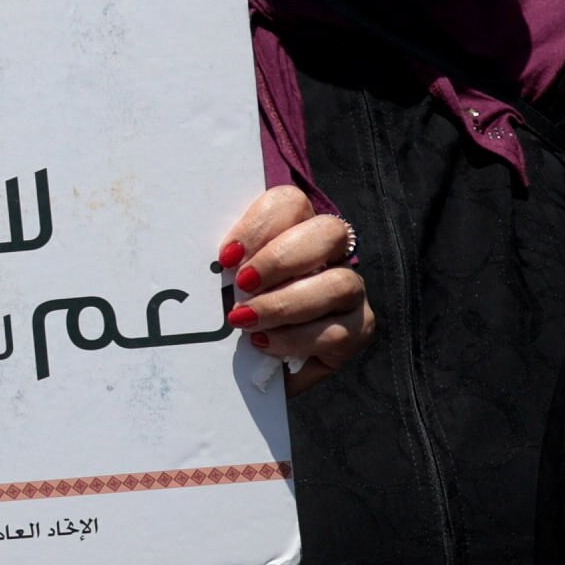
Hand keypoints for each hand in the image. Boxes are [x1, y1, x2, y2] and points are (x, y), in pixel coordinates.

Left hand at [221, 186, 372, 392]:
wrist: (263, 363)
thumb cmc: (239, 307)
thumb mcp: (225, 281)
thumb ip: (223, 266)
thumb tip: (205, 265)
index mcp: (295, 228)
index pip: (291, 202)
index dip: (259, 226)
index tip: (226, 257)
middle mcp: (332, 253)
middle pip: (330, 231)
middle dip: (281, 259)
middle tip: (243, 284)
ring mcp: (351, 290)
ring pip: (340, 283)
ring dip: (286, 303)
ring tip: (246, 320)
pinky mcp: (359, 329)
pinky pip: (339, 331)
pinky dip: (296, 339)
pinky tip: (265, 343)